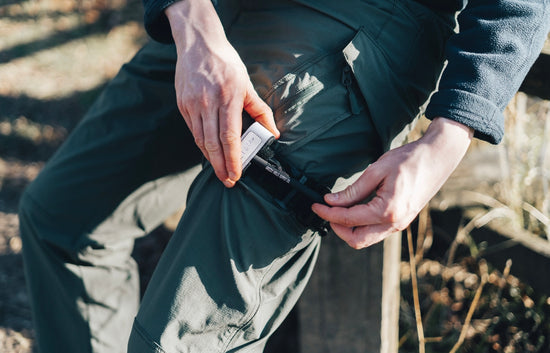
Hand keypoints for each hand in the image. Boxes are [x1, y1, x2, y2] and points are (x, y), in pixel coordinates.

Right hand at [166, 0, 278, 186]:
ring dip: (211, 159)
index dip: (233, 158)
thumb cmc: (226, 63)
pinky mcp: (183, 104)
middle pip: (213, 143)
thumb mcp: (247, 83)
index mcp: (228, 97)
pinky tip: (210, 153)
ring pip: (201, 140)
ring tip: (220, 172)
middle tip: (228, 181)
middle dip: (221, 166)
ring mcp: (193, 104)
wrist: (198, 44)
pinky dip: (202, 144)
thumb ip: (260, 110)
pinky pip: (193, 130)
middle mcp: (208, 102)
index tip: (237, 174)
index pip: (230, 136)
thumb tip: (273, 133)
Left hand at [312, 118, 472, 248]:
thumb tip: (331, 201)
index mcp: (388, 211)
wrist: (439, 157)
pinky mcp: (401, 221)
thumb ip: (353, 190)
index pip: (348, 219)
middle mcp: (395, 223)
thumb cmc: (409, 160)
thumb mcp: (377, 170)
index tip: (315, 205)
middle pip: (356, 240)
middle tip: (325, 211)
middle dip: (337, 228)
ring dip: (348, 229)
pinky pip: (376, 232)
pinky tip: (353, 210)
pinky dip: (361, 225)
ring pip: (366, 239)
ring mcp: (400, 225)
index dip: (327, 213)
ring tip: (337, 210)